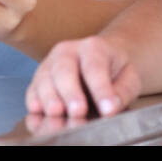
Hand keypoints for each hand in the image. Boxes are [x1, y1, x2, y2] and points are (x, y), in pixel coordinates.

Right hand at [25, 35, 140, 118]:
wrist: (103, 59)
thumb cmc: (115, 70)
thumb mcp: (129, 78)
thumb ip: (122, 91)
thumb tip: (111, 106)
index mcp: (93, 47)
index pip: (94, 67)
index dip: (100, 89)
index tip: (107, 109)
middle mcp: (67, 51)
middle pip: (63, 69)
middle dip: (70, 92)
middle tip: (78, 111)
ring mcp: (50, 62)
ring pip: (44, 78)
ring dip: (49, 97)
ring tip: (57, 113)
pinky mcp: (39, 78)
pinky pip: (32, 88)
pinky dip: (34, 100)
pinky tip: (38, 110)